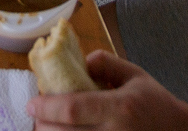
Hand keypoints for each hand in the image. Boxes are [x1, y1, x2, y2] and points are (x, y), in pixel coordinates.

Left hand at [27, 52, 187, 130]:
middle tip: (37, 116)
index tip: (32, 103)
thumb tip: (79, 63)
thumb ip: (106, 63)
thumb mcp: (135, 75)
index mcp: (119, 108)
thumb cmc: (156, 103)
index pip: (73, 109)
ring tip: (48, 126)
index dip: (47, 108)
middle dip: (43, 125)